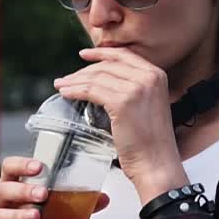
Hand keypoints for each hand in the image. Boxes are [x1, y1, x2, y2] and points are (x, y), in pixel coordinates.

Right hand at [0, 155, 110, 218]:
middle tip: (43, 194)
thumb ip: (76, 202)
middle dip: (23, 191)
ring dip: (18, 216)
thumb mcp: (54, 210)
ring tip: (36, 216)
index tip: (40, 167)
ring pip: (0, 217)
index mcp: (9, 185)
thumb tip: (104, 198)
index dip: (21, 165)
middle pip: (3, 191)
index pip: (8, 168)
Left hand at [54, 47, 188, 202]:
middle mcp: (149, 77)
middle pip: (108, 65)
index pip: (124, 56)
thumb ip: (135, 90)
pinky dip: (75, 90)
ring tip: (61, 85)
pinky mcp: (122, 102)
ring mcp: (136, 88)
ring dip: (74, 80)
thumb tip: (105, 83)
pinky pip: (91, 90)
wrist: (157, 164)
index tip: (84, 55)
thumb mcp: (149, 106)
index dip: (101, 54)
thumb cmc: (151, 143)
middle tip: (67, 78)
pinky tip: (65, 93)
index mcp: (157, 75)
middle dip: (83, 70)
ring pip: (96, 77)